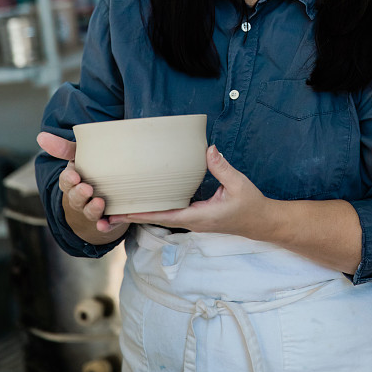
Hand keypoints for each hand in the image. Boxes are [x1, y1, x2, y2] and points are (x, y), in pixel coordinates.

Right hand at [36, 131, 124, 236]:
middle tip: (87, 188)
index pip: (66, 181)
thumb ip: (64, 148)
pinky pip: (104, 225)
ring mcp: (91, 210)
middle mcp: (79, 198)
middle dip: (80, 194)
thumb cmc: (88, 174)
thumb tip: (40, 135)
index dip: (69, 179)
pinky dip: (104, 226)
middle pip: (76, 198)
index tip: (74, 175)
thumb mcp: (78, 158)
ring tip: (99, 203)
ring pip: (89, 212)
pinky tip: (106, 224)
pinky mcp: (106, 220)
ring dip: (92, 209)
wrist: (100, 200)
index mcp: (72, 182)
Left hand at [109, 145, 273, 239]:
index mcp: (199, 216)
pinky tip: (148, 201)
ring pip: (163, 218)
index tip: (124, 211)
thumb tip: (209, 150)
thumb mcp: (238, 184)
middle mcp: (192, 221)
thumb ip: (222, 168)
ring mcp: (194, 221)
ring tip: (121, 206)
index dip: (144, 213)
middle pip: (158, 219)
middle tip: (110, 211)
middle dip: (135, 216)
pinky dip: (157, 209)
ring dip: (144, 213)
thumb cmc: (250, 204)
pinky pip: (172, 213)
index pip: (165, 216)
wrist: (262, 221)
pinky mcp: (197, 216)